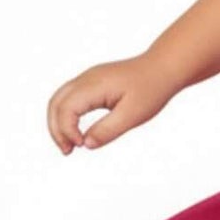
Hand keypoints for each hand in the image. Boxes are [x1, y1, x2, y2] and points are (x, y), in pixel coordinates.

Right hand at [46, 53, 180, 153]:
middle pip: (55, 104)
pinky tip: (77, 132)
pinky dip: (67, 116)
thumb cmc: (151, 89)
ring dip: (59, 123)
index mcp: (94, 85)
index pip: (66, 109)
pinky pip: (70, 98)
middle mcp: (86, 79)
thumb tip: (86, 144)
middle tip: (67, 151)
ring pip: (59, 100)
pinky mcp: (92, 82)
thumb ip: (107, 130)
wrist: (163, 68)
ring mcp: (88, 79)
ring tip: (70, 146)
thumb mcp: (132, 115)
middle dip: (56, 130)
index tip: (81, 145)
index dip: (67, 130)